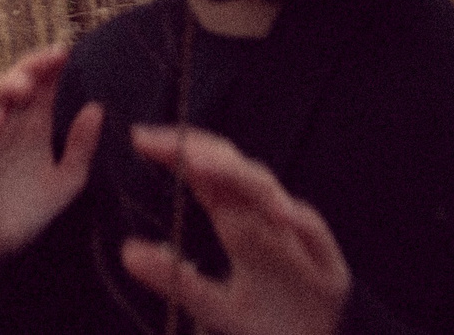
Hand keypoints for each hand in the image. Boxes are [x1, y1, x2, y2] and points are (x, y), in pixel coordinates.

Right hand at [0, 45, 103, 259]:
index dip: (49, 67)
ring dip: (5, 88)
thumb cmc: (35, 208)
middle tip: (46, 61)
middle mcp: (10, 124)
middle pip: (15, 83)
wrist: (4, 243)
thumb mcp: (68, 178)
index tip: (65, 52)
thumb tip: (97, 108)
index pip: (41, 86)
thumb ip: (81, 145)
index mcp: (34, 125)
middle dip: (29, 69)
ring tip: (24, 87)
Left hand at [122, 125, 349, 334]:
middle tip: (162, 142)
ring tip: (198, 165)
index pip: (205, 173)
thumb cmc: (263, 322)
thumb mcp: (209, 305)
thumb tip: (126, 252)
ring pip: (267, 191)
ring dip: (237, 175)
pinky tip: (280, 213)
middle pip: (233, 170)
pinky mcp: (326, 261)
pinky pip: (313, 231)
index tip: (140, 137)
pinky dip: (298, 219)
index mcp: (235, 220)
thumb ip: (175, 278)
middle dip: (200, 152)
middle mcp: (262, 218)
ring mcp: (294, 235)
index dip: (178, 151)